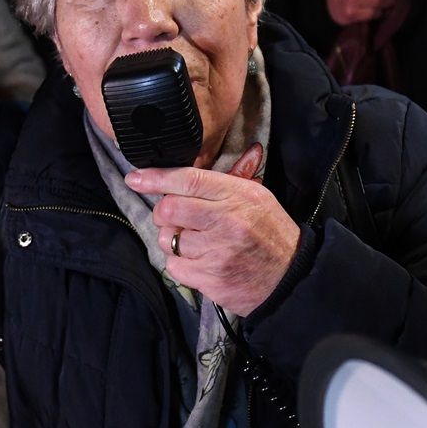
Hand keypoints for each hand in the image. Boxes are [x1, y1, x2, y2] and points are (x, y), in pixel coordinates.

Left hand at [127, 144, 298, 316]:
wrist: (291, 278)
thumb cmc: (271, 234)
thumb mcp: (259, 198)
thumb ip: (237, 177)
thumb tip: (248, 148)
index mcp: (238, 196)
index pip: (188, 180)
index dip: (156, 178)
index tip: (136, 177)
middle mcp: (226, 221)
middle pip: (169, 208)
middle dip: (165, 212)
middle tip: (177, 217)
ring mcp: (217, 252)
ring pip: (168, 239)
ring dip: (174, 240)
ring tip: (195, 242)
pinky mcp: (210, 279)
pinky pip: (174, 266)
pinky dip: (181, 263)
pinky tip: (200, 262)